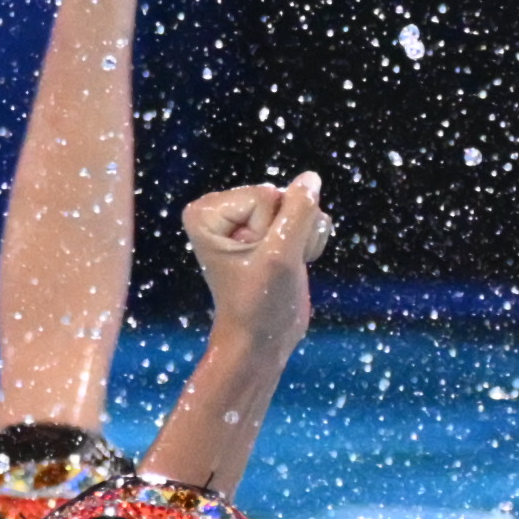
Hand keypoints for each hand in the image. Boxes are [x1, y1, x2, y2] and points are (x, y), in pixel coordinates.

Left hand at [184, 172, 325, 318]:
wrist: (263, 340)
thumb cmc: (261, 305)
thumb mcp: (280, 257)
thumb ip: (298, 212)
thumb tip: (310, 177)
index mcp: (207, 211)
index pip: (265, 195)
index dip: (270, 232)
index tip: (256, 262)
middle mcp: (222, 209)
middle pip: (281, 195)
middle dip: (290, 232)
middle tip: (272, 266)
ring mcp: (247, 218)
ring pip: (299, 204)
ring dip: (303, 237)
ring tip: (284, 266)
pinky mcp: (269, 229)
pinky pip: (306, 214)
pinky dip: (308, 240)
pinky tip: (295, 262)